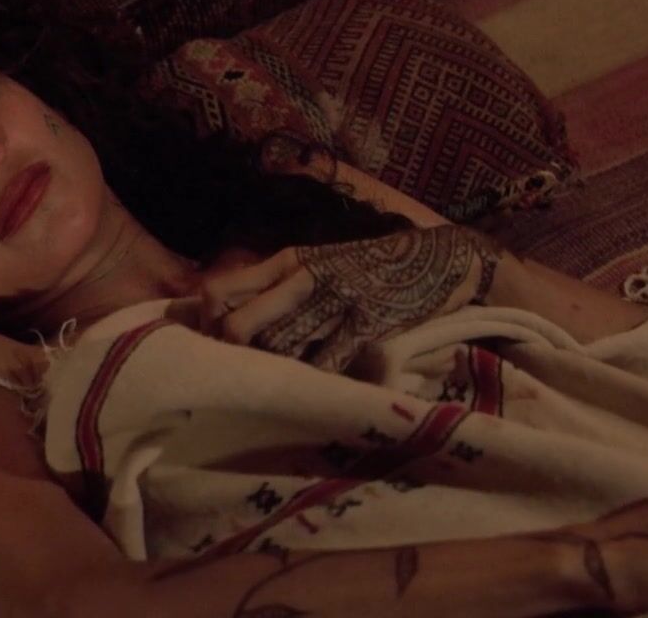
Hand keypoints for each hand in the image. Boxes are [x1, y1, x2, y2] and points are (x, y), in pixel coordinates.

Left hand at [197, 225, 500, 370]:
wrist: (439, 260)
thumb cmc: (370, 267)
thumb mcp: (317, 264)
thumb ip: (275, 286)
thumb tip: (224, 318)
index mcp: (286, 261)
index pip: (219, 290)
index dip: (207, 324)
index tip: (214, 347)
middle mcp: (304, 277)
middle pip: (240, 327)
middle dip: (236, 358)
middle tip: (243, 377)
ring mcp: (336, 301)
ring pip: (280, 349)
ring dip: (276, 373)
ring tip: (278, 387)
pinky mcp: (367, 324)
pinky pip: (327, 363)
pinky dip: (317, 381)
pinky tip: (317, 388)